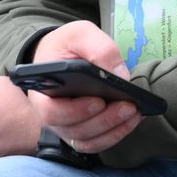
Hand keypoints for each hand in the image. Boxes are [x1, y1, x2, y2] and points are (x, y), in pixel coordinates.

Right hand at [24, 22, 142, 153]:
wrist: (63, 54)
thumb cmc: (67, 45)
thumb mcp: (80, 34)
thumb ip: (99, 48)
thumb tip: (121, 76)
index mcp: (42, 91)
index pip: (51, 112)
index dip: (75, 112)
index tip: (98, 101)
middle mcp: (51, 115)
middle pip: (74, 129)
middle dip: (104, 120)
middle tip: (128, 106)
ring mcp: (66, 126)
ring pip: (88, 140)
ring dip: (113, 128)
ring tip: (134, 111)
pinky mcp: (82, 132)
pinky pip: (97, 143)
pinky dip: (116, 134)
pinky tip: (132, 119)